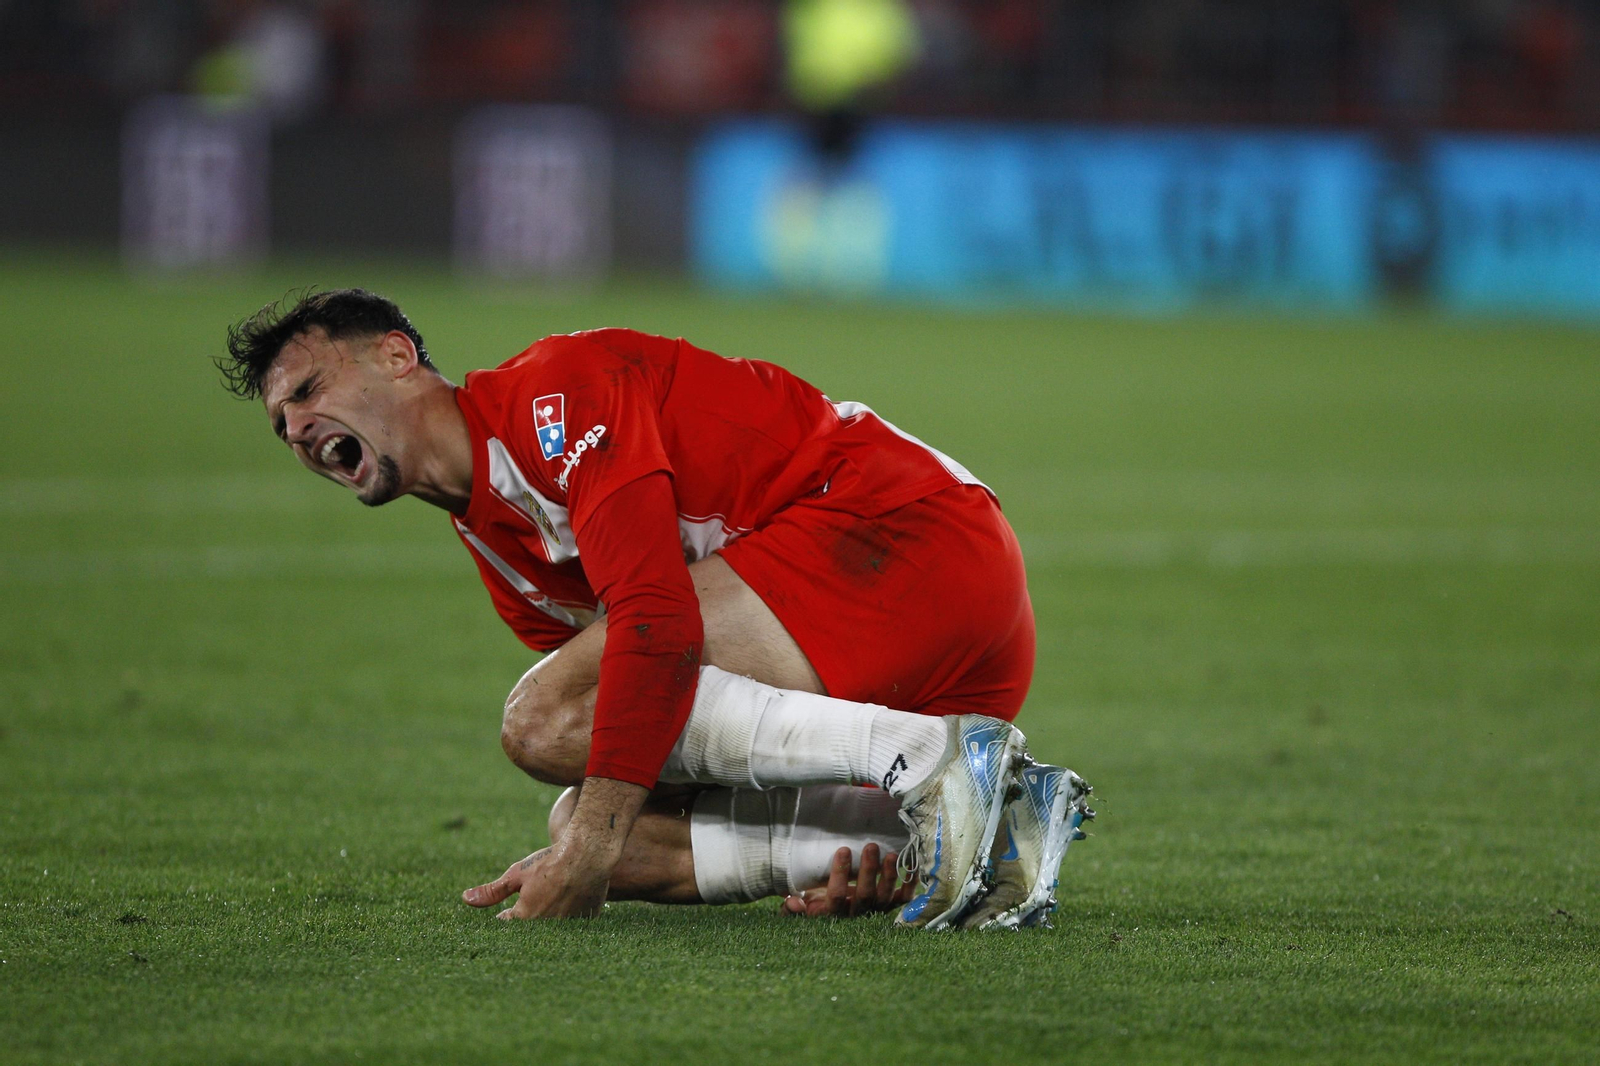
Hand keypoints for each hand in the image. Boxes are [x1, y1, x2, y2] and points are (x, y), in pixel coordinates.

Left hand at [462, 776, 645, 920]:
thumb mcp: (516, 874)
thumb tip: (466, 899)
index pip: (506, 924)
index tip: (504, 910)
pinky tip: (570, 900)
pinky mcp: (586, 921)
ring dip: (547, 920)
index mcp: (525, 918)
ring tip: (550, 901)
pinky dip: (568, 915)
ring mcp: (568, 927)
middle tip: (530, 903)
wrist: (589, 854)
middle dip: (524, 921)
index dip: (503, 916)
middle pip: (528, 931)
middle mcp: (546, 928)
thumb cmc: (550, 862)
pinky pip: (573, 925)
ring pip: (552, 929)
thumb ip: (492, 892)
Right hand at [780, 844, 912, 918]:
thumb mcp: (799, 907)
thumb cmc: (815, 903)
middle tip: (871, 847)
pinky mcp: (890, 906)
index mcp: (832, 913)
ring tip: (890, 854)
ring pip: (885, 897)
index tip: (843, 850)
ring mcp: (875, 910)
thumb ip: (791, 908)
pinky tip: (912, 865)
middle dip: (869, 871)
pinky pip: (904, 898)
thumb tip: (793, 903)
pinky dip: (910, 884)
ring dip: (889, 875)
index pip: (837, 897)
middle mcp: (856, 914)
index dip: (841, 875)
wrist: (835, 914)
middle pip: (865, 896)